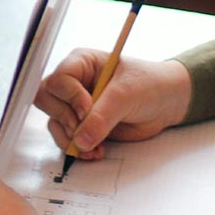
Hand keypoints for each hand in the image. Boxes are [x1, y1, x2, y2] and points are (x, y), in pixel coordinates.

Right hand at [35, 52, 191, 158]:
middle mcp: (74, 83)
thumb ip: (101, 117)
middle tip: (84, 129)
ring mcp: (76, 105)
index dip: (70, 97)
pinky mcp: (83, 125)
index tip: (88, 109)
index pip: (58, 79)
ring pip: (54, 122)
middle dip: (65, 118)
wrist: (167, 103)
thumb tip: (80, 140)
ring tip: (94, 147)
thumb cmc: (149, 85)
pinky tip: (95, 151)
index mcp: (81, 63)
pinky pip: (66, 138)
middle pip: (47, 100)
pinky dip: (77, 148)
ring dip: (70, 138)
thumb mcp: (125, 95)